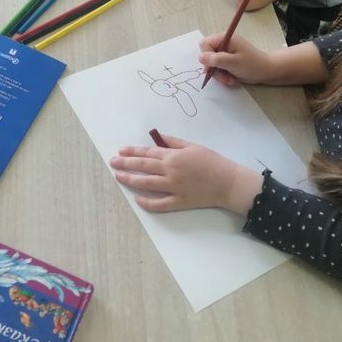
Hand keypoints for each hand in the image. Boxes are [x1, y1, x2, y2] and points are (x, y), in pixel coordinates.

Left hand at [109, 134, 262, 214]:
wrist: (229, 182)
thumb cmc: (212, 161)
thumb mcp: (193, 146)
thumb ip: (173, 142)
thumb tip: (157, 138)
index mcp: (173, 156)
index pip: (147, 153)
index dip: (132, 151)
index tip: (121, 151)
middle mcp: (170, 171)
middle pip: (143, 167)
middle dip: (126, 164)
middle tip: (113, 162)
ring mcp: (173, 188)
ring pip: (147, 184)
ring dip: (130, 180)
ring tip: (119, 176)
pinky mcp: (179, 202)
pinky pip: (160, 204)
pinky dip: (147, 203)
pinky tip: (137, 200)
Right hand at [198, 33, 274, 86]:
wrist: (266, 72)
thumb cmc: (252, 64)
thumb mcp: (232, 62)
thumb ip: (215, 59)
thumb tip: (200, 58)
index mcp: (225, 38)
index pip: (205, 44)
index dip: (206, 56)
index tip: (213, 66)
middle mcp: (223, 44)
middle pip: (207, 56)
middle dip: (214, 69)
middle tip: (223, 76)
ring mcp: (225, 53)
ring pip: (212, 65)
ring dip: (219, 75)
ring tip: (230, 80)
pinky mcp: (227, 62)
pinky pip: (218, 69)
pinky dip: (223, 76)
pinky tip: (231, 79)